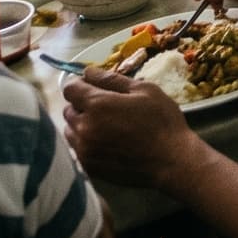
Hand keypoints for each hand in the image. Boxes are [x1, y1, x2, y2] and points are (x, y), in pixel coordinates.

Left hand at [63, 68, 196, 189]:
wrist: (170, 160)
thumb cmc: (161, 120)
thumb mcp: (145, 91)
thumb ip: (113, 79)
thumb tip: (88, 71)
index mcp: (98, 105)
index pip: (70, 89)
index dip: (80, 84)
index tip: (93, 86)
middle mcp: (84, 127)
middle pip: (68, 110)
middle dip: (82, 104)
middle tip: (106, 106)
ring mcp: (83, 149)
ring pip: (70, 130)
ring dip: (82, 124)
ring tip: (105, 125)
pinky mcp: (87, 166)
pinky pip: (77, 148)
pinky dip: (86, 141)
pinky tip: (107, 141)